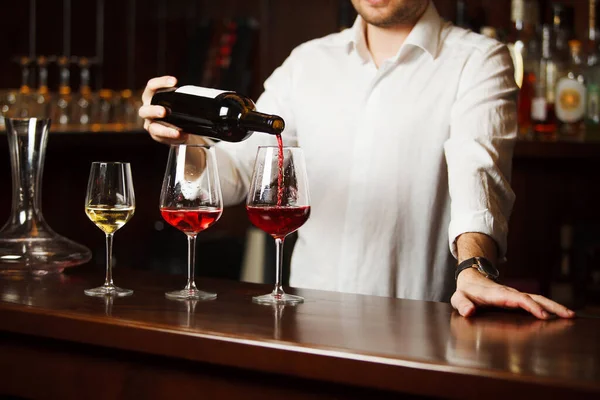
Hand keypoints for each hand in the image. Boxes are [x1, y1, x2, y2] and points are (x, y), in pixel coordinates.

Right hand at [139, 76, 189, 144]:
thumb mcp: (178, 101)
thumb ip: (184, 96)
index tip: (174, 81)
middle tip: (164, 111)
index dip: (161, 82)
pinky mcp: (156, 135)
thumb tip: (206, 93)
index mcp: (151, 96)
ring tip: (176, 132)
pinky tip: (181, 135)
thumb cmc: (176, 110)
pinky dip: (172, 137)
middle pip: (145, 109)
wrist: (178, 126)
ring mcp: (150, 124)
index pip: (152, 86)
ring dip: (164, 129)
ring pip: (151, 127)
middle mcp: (148, 109)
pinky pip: (162, 138)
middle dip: (154, 110)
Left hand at [451, 268, 575, 319]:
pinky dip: (549, 307)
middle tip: (567, 315)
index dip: (529, 306)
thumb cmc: (465, 292)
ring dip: (554, 306)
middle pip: (533, 297)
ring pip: (538, 298)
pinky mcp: (518, 299)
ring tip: (570, 315)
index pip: (516, 299)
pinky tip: (560, 314)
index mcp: (496, 294)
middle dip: (550, 306)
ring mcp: (515, 295)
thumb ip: (462, 305)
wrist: (470, 279)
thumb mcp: (458, 298)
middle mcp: (509, 293)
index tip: (542, 315)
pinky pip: (536, 302)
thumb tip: (469, 312)